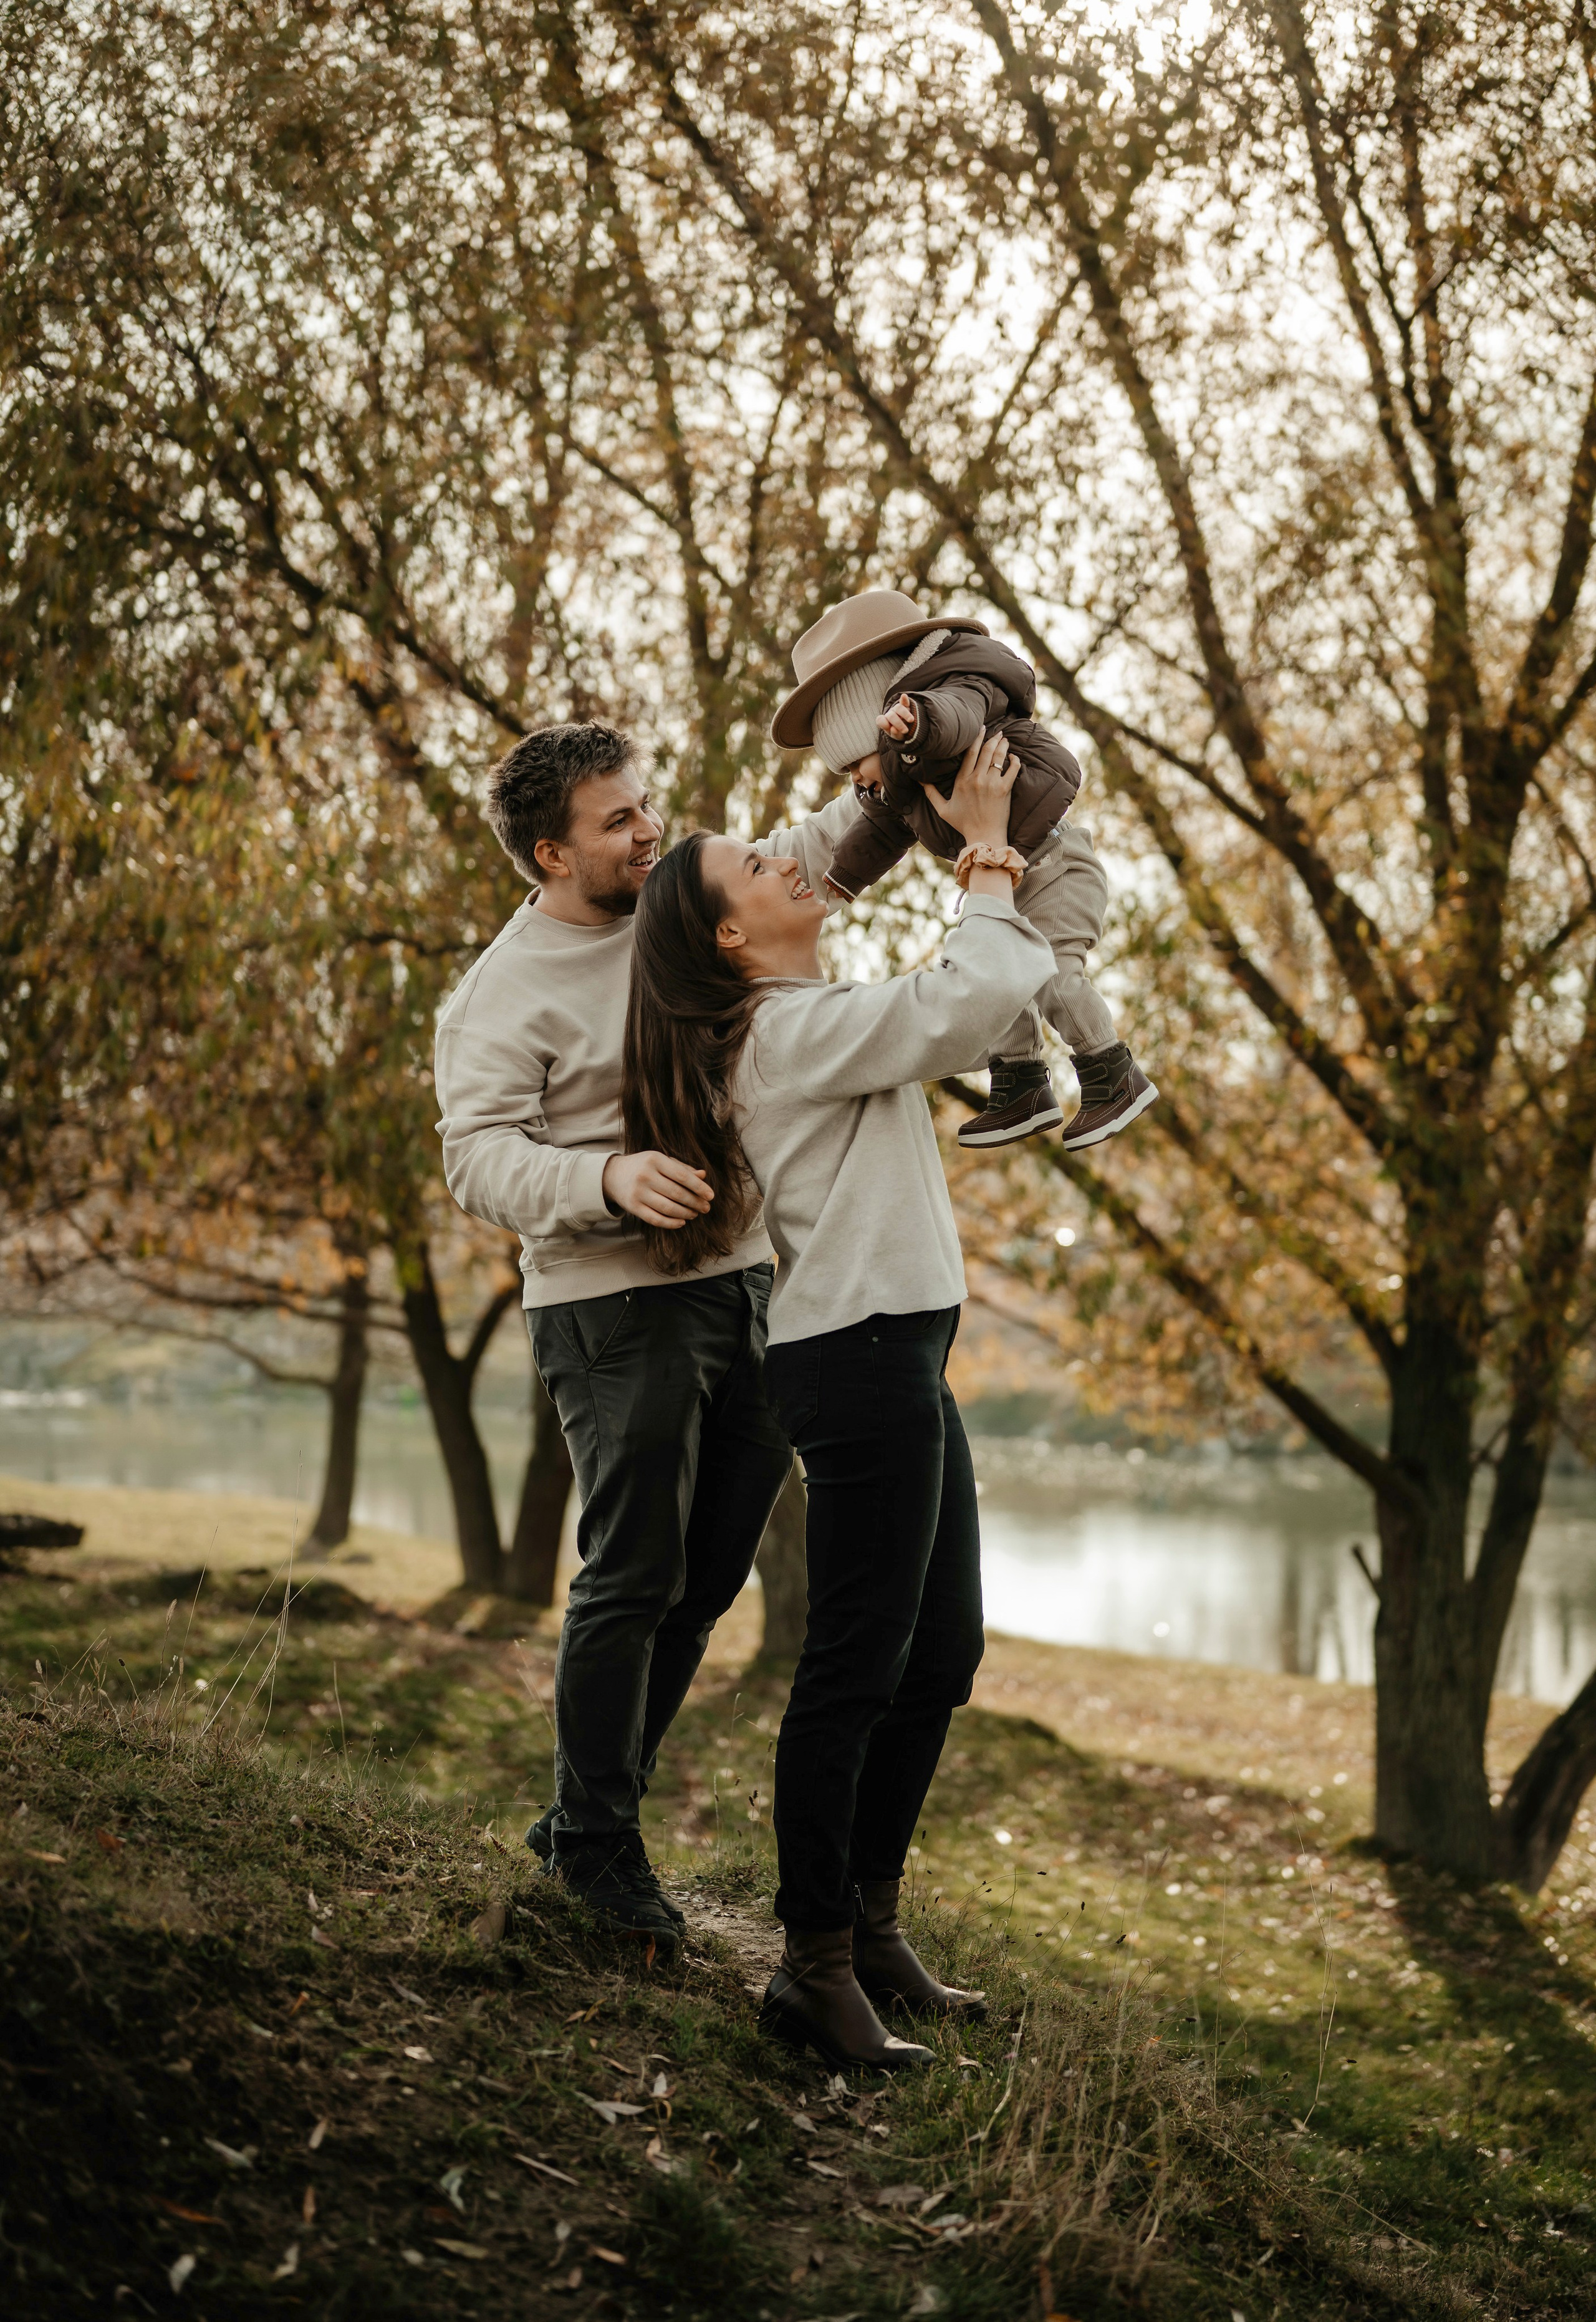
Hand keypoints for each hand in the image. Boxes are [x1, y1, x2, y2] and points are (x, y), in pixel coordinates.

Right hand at [602, 1151, 713, 1228]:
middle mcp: (645, 1175)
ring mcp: (638, 1193)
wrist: (613, 1175)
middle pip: (677, 1193)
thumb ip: (682, 1168)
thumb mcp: (661, 1161)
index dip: (699, 1187)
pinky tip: (682, 1222)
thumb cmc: (643, 1166)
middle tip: (706, 1207)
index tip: (711, 1195)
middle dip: (695, 1202)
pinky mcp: (633, 1207)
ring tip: (695, 1213)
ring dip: (685, 1213)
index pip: (682, 1176)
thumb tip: (703, 1175)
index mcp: (655, 1160)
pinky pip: (656, 1219)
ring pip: (668, 1208)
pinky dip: (671, 1223)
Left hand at [877, 697, 917, 740]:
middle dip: (898, 723)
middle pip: (891, 716)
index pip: (880, 720)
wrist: (908, 729)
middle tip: (905, 731)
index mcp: (885, 721)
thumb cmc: (900, 734)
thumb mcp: (896, 736)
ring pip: (899, 708)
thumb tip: (894, 729)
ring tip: (911, 720)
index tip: (893, 730)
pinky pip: (904, 702)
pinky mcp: (906, 706)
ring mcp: (897, 709)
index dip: (885, 724)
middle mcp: (890, 713)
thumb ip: (894, 734)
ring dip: (905, 714)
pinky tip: (904, 696)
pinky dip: (904, 699)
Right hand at [938, 726, 1018, 847]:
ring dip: (1003, 746)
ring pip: (998, 757)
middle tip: (998, 731)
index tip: (981, 729)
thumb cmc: (963, 824)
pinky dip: (1014, 760)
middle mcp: (977, 779)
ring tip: (1005, 739)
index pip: (970, 753)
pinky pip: (1012, 769)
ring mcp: (992, 784)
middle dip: (993, 738)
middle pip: (986, 751)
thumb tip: (920, 781)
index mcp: (962, 781)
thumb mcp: (943, 809)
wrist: (984, 836)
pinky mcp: (1005, 790)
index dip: (976, 738)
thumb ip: (931, 793)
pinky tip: (1014, 757)